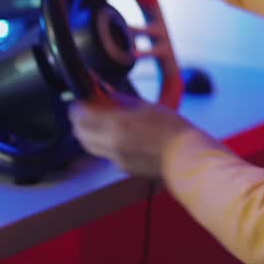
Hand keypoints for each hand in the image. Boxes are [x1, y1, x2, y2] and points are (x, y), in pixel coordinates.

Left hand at [69, 91, 202, 177]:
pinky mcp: (123, 168)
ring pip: (90, 147)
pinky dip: (105, 144)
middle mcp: (112, 144)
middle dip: (79, 122)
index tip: (79, 101)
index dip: (77, 108)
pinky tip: (118, 136)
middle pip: (80, 134)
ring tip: (100, 122)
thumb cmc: (173, 130)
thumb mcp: (146, 106)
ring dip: (89, 134)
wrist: (187, 156)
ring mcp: (116, 159)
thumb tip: (107, 94)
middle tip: (86, 111)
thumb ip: (122, 101)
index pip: (81, 117)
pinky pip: (106, 155)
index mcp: (118, 125)